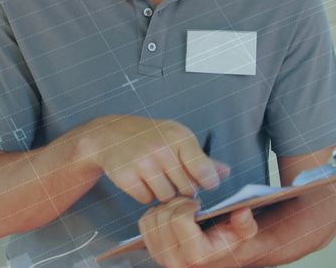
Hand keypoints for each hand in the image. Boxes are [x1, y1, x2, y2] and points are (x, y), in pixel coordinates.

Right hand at [79, 115, 229, 203]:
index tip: (207, 184)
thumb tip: (225, 173)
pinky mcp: (126, 176)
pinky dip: (145, 194)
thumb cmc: (150, 136)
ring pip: (166, 197)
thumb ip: (201, 158)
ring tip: (156, 177)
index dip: (208, 182)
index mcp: (178, 137)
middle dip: (182, 188)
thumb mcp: (177, 138)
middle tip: (173, 176)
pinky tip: (141, 179)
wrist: (110, 134)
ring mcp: (142, 162)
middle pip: (186, 189)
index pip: (203, 170)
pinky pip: (146, 199)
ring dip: (163, 193)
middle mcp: (160, 148)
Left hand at [138, 198, 257, 267]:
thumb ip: (245, 223)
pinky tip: (172, 213)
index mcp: (195, 256)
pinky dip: (156, 212)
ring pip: (152, 218)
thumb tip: (242, 211)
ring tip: (182, 207)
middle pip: (163, 217)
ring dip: (166, 207)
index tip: (197, 203)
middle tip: (190, 202)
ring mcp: (160, 257)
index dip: (187, 205)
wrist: (217, 253)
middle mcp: (174, 261)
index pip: (179, 219)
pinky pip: (144, 223)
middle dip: (177, 203)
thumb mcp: (244, 232)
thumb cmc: (229, 240)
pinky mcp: (152, 250)